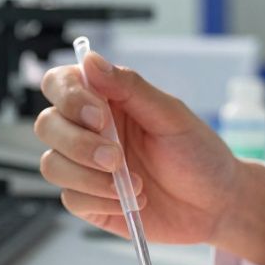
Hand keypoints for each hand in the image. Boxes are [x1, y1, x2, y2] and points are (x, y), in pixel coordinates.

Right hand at [36, 52, 243, 246]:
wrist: (217, 204)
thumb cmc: (199, 154)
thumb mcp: (172, 115)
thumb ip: (130, 87)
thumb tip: (91, 60)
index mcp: (107, 101)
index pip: (61, 84)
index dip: (69, 97)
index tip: (99, 115)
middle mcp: (91, 131)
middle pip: (47, 124)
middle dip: (77, 142)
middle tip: (117, 158)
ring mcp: (87, 167)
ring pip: (52, 164)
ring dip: (87, 175)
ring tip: (130, 184)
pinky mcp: (90, 200)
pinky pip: (70, 198)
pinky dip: (98, 199)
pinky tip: (131, 199)